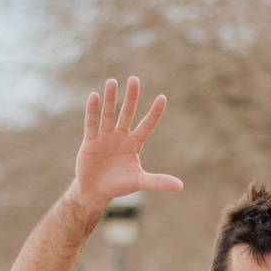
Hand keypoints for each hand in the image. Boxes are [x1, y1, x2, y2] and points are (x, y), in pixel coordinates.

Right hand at [75, 77, 185, 207]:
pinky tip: (95, 96)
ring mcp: (105, 136)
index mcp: (134, 143)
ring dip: (110, 98)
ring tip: (112, 81)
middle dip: (131, 97)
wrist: (95, 191)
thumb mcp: (139, 182)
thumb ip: (158, 182)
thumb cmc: (119, 185)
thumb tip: (181, 186)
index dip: (154, 113)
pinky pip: (91, 123)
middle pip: (127, 112)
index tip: (162, 97)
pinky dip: (92, 110)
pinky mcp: (90, 141)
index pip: (147, 125)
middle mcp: (121, 136)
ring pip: (108, 114)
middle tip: (134, 79)